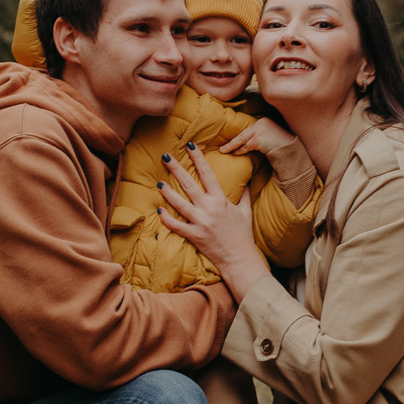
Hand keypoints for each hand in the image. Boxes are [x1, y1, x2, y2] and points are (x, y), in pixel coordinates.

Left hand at [157, 145, 271, 301]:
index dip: (198, 158)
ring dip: (168, 192)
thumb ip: (244, 194)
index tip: (190, 145)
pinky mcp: (194, 235)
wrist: (240, 258)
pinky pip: (176, 226)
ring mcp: (200, 222)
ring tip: (158, 182)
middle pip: (189, 184)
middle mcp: (209, 209)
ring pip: (179, 204)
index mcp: (221, 200)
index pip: (208, 173)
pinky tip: (159, 210)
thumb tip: (245, 181)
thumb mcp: (246, 211)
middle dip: (176, 169)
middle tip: (165, 156)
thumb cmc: (243, 234)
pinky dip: (167, 218)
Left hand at [219, 115, 296, 157]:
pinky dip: (240, 150)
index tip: (231, 141)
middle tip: (222, 148)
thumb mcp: (269, 136)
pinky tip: (234, 153)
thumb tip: (245, 143)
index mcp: (263, 121)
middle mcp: (261, 123)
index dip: (239, 137)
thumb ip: (259, 136)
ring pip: (242, 140)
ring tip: (224, 151)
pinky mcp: (258, 139)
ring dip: (233, 147)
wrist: (291, 150)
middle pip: (243, 134)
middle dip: (232, 141)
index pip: (248, 130)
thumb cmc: (281, 145)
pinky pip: (246, 146)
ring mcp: (259, 130)